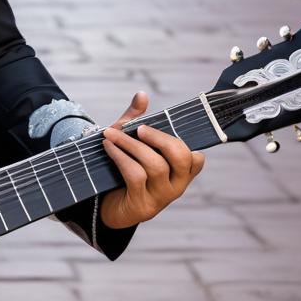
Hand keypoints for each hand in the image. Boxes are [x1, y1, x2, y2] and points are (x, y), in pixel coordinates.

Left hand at [99, 91, 204, 229]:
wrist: (105, 204)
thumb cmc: (123, 170)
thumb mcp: (130, 144)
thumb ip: (136, 120)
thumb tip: (142, 94)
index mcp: (180, 172)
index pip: (194, 158)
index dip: (183, 142)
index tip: (159, 130)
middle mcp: (176, 186)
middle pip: (179, 157)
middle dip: (159, 137)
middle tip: (139, 129)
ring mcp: (161, 198)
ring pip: (155, 165)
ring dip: (130, 145)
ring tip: (111, 134)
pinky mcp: (143, 206)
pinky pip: (135, 176)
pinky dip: (120, 157)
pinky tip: (108, 147)